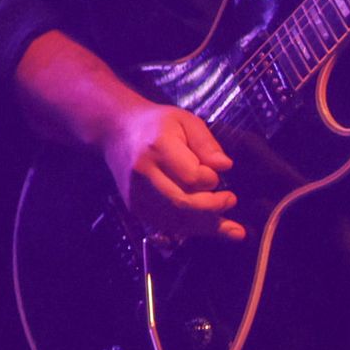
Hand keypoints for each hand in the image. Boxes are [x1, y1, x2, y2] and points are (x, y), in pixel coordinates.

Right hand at [99, 102, 244, 242]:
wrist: (117, 132)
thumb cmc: (157, 124)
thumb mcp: (186, 121)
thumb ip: (206, 143)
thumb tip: (225, 166)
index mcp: (158, 147)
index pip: (191, 176)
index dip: (209, 178)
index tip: (216, 173)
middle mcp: (144, 173)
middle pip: (183, 203)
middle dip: (212, 207)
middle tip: (231, 200)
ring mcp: (136, 193)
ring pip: (175, 220)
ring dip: (206, 226)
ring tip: (232, 229)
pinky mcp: (134, 206)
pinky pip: (166, 225)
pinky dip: (190, 229)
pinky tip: (210, 227)